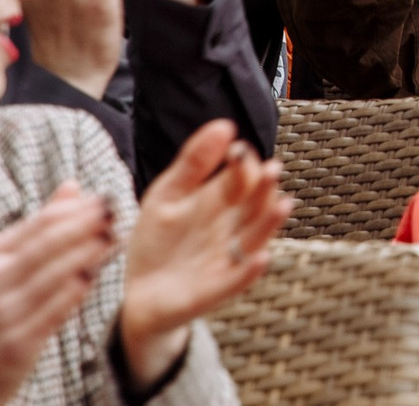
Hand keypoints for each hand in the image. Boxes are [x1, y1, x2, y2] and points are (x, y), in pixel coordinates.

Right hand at [0, 181, 117, 405]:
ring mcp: (6, 311)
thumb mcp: (9, 262)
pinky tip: (93, 279)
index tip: (106, 198)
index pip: (40, 223)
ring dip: (87, 255)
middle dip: (84, 226)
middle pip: (47, 244)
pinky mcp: (18, 341)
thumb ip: (42, 226)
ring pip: (53, 275)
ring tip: (114, 239)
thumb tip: (72, 185)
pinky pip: (53, 311)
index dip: (76, 209)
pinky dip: (75, 293)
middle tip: (115, 213)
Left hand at [119, 121, 292, 382]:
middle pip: (255, 204)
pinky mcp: (215, 289)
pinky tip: (259, 257)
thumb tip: (225, 125)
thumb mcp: (168, 194)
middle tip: (271, 169)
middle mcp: (231, 228)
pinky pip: (237, 279)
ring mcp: (226, 258)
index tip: (237, 150)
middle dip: (265, 188)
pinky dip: (249, 270)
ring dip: (270, 223)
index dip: (243, 163)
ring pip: (256, 238)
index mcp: (221, 201)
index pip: (242, 177)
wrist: (136, 293)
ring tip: (282, 205)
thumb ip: (194, 162)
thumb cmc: (157, 241)